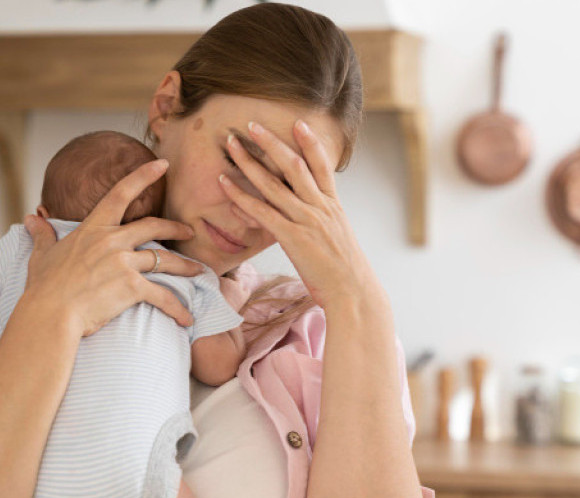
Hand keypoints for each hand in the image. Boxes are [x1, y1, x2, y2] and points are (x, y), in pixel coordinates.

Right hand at [18, 159, 201, 336]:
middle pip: (154, 227)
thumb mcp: (42, 255)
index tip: (163, 164)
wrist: (50, 314)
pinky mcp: (132, 286)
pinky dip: (177, 308)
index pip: (120, 193)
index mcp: (93, 229)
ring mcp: (123, 262)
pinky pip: (163, 296)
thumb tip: (30, 219)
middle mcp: (112, 241)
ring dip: (186, 266)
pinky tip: (187, 317)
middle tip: (190, 231)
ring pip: (165, 260)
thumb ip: (42, 235)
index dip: (143, 175)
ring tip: (198, 271)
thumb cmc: (44, 288)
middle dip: (176, 228)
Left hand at [218, 120, 383, 311]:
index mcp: (333, 206)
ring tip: (232, 143)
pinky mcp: (293, 238)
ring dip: (249, 161)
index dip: (310, 142)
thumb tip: (310, 215)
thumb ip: (323, 221)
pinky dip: (241, 195)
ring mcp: (306, 221)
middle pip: (293, 166)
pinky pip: (262, 211)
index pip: (322, 166)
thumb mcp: (338, 238)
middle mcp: (320, 208)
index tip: (297, 123)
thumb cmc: (345, 271)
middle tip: (251, 124)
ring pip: (274, 184)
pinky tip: (225, 183)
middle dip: (271, 142)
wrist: (353, 292)